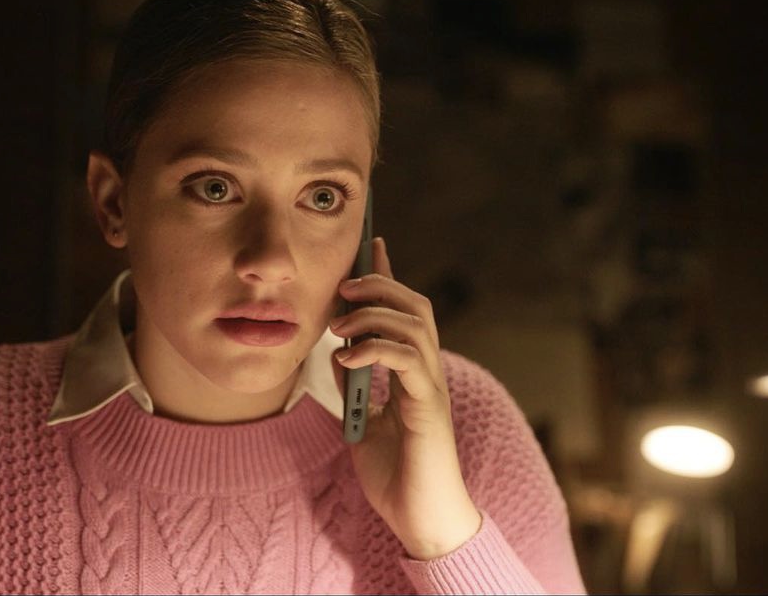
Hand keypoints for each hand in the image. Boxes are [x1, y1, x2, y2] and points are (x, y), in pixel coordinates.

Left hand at [329, 237, 482, 560]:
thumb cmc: (396, 478)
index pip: (403, 312)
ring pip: (415, 324)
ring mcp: (431, 388)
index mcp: (412, 373)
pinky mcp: (428, 407)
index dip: (388, 276)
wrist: (419, 521)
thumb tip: (336, 355)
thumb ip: (353, 390)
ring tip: (339, 324)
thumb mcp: (361, 426)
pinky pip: (408, 361)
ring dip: (374, 314)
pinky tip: (349, 358)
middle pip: (415, 305)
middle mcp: (427, 373)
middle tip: (344, 285)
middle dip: (380, 284)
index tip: (372, 245)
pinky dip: (377, 350)